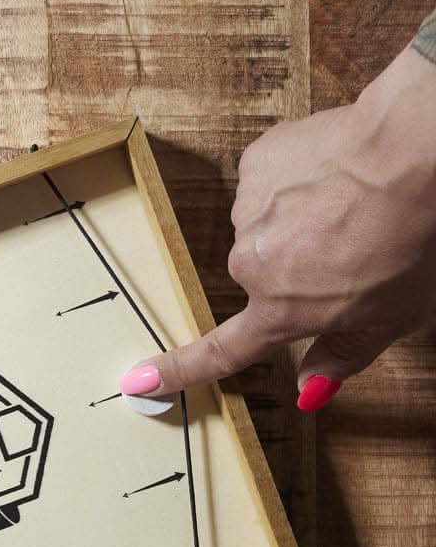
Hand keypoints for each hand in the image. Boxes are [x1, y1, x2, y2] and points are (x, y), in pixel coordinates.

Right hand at [120, 46, 435, 410]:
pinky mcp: (257, 165)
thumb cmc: (413, 237)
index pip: (218, 352)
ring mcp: (249, 212)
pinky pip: (271, 179)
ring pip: (266, 223)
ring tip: (351, 202)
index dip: (177, 370)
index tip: (138, 379)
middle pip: (261, 274)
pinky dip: (300, 176)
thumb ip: (343, 356)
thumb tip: (309, 393)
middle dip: (298, 263)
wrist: (415, 153)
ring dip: (300, 216)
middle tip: (351, 245)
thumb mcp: (392, 318)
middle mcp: (251, 266)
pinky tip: (335, 171)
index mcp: (280, 310)